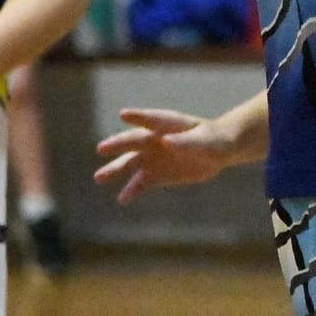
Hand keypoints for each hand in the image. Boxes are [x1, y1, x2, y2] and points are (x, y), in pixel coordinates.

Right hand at [95, 109, 236, 203]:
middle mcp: (152, 139)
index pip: (149, 119)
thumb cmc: (212, 140)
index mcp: (165, 124)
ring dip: (114, 170)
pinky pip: (140, 183)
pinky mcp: (156, 174)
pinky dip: (131, 191)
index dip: (137, 117)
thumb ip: (185, 142)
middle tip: (101, 148)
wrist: (217, 152)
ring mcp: (151, 157)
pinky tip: (122, 200)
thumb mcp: (203, 141)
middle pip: (131, 142)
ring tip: (99, 178)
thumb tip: (165, 142)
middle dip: (117, 145)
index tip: (124, 115)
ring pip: (129, 163)